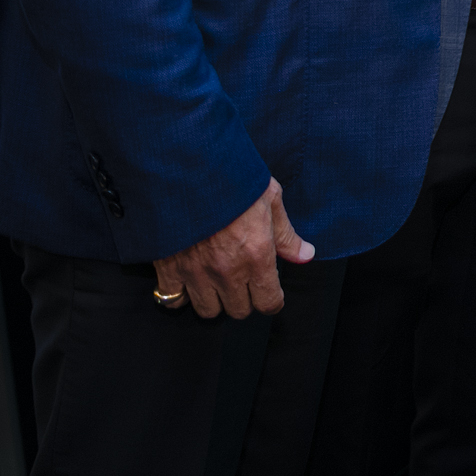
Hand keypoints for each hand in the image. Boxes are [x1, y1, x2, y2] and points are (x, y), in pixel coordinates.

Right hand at [151, 177, 313, 318]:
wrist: (187, 165)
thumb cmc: (232, 177)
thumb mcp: (269, 198)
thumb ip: (286, 234)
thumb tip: (306, 255)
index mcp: (257, 255)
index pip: (269, 302)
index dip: (272, 298)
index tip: (269, 290)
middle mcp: (227, 271)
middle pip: (239, 310)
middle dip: (244, 297)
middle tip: (242, 279)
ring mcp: (196, 272)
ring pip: (208, 310)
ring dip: (214, 299)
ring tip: (215, 280)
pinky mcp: (168, 268)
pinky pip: (173, 300)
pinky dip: (180, 294)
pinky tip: (188, 279)